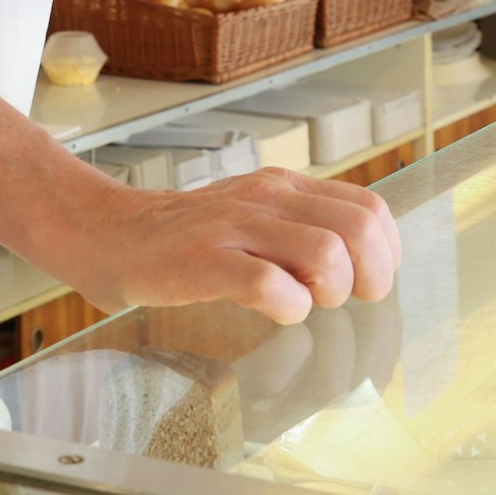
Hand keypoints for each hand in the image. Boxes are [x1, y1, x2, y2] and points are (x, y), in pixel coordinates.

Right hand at [55, 168, 400, 325]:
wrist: (111, 235)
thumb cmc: (186, 238)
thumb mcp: (252, 216)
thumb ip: (301, 229)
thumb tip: (361, 263)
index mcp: (285, 187)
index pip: (370, 208)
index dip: (384, 253)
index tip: (366, 282)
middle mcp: (267, 198)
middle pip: (359, 230)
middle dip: (367, 277)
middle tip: (339, 299)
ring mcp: (236, 226)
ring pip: (325, 254)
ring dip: (327, 293)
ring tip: (301, 301)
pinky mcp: (206, 260)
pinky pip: (271, 286)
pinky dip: (286, 308)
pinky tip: (270, 309)